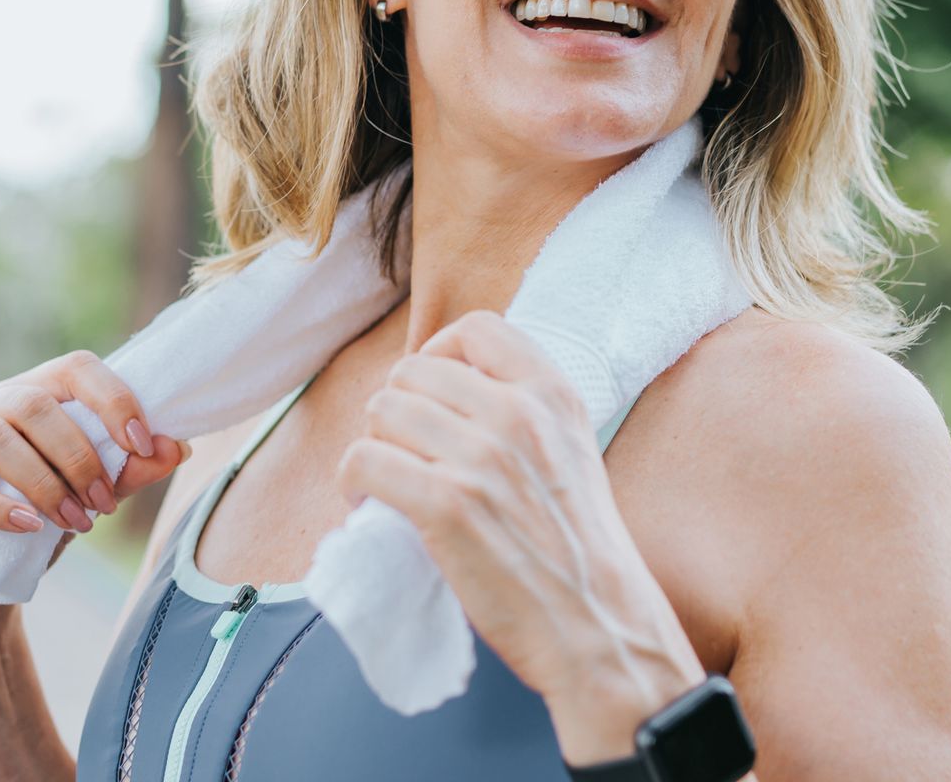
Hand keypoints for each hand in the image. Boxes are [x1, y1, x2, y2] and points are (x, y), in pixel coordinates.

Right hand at [0, 349, 186, 641]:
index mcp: (18, 398)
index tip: (143, 444)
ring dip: (45, 482)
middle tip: (104, 505)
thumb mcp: (86, 499)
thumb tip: (179, 445)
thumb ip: (127, 471)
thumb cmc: (29, 536)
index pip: (70, 368)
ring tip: (75, 523)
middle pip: (32, 402)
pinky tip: (28, 529)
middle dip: (79, 455)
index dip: (111, 399)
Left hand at [336, 312, 704, 757]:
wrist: (598, 623)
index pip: (477, 327)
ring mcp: (481, 458)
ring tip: (385, 481)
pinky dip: (353, 482)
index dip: (438, 352)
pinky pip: (363, 461)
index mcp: (554, 394)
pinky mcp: (446, 506)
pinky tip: (369, 504)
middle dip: (396, 409)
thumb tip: (450, 392)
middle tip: (402, 452)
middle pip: (412, 372)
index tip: (431, 392)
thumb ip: (526, 411)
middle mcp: (518, 414)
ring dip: (372, 445)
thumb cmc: (580, 548)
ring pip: (382, 412)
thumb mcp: (575, 449)